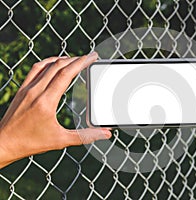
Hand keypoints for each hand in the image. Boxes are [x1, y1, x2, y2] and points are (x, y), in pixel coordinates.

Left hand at [0, 52, 110, 167]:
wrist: (3, 143)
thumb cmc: (30, 143)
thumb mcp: (61, 141)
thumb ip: (86, 136)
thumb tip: (105, 134)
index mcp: (46, 102)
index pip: (65, 74)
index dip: (80, 63)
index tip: (91, 57)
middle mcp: (35, 91)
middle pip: (57, 66)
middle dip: (75, 59)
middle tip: (88, 57)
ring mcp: (27, 89)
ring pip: (46, 65)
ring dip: (62, 59)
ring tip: (74, 59)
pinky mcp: (22, 90)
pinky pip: (35, 69)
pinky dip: (48, 63)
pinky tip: (54, 64)